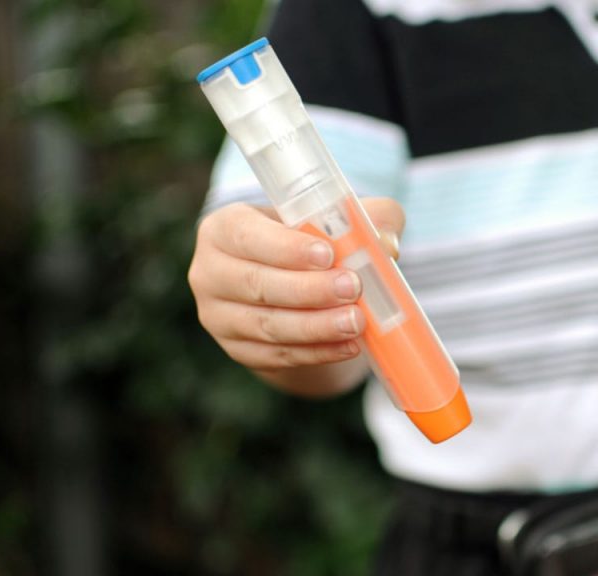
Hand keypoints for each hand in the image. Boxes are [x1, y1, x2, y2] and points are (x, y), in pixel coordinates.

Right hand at [188, 199, 405, 395]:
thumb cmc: (314, 239)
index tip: (328, 254)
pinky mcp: (237, 350)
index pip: (248, 236)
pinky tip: (348, 346)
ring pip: (267, 326)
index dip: (286, 248)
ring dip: (315, 327)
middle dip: (308, 291)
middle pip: (257, 285)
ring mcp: (218, 317)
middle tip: (352, 289)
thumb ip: (368, 217)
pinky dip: (316, 353)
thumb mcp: (339, 217)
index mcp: (224, 228)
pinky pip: (278, 356)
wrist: (293, 286)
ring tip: (356, 322)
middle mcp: (210, 272)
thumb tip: (387, 244)